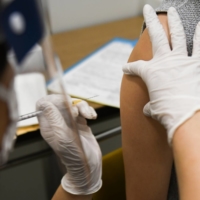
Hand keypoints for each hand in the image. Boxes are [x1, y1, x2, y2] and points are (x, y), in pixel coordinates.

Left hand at [36, 94, 101, 194]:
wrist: (89, 164)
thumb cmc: (74, 155)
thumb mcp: (63, 137)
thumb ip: (54, 119)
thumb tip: (45, 103)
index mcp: (49, 125)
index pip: (43, 105)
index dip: (53, 100)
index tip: (65, 103)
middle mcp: (58, 122)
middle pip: (60, 101)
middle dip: (71, 103)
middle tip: (77, 112)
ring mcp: (69, 121)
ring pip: (73, 104)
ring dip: (83, 107)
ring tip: (89, 116)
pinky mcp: (80, 122)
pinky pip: (83, 110)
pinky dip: (89, 110)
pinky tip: (93, 117)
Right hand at [123, 5, 199, 144]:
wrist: (186, 115)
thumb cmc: (167, 112)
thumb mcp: (154, 110)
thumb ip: (150, 107)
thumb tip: (148, 109)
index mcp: (150, 72)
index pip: (135, 68)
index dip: (129, 68)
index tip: (125, 68)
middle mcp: (164, 61)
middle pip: (156, 36)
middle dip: (151, 21)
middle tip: (148, 9)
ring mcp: (181, 60)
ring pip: (177, 35)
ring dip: (175, 22)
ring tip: (172, 11)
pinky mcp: (196, 64)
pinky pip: (199, 46)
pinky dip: (199, 35)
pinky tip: (199, 23)